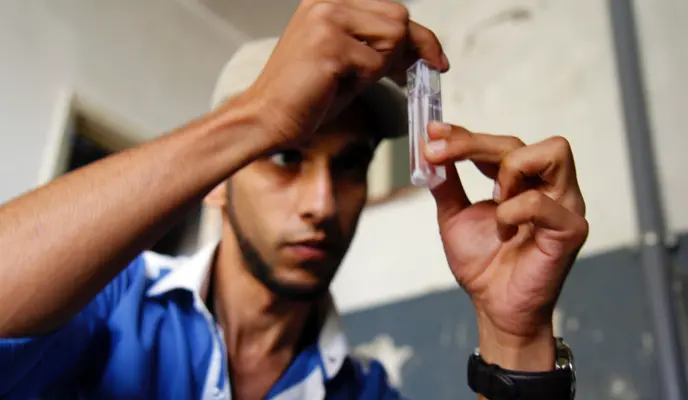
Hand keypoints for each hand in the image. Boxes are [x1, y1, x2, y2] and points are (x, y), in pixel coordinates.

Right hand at [240, 0, 447, 147]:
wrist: (267, 117)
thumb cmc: (306, 94)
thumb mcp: (348, 59)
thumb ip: (377, 44)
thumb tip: (421, 48)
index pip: (393, 9)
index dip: (420, 37)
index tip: (436, 60)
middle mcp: (327, 0)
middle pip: (399, 17)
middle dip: (406, 52)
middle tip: (401, 80)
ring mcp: (326, 19)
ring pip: (393, 36)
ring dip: (382, 67)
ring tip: (350, 81)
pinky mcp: (329, 45)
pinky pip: (376, 64)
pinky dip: (365, 83)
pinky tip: (336, 86)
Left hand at [424, 122, 588, 370]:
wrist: (494, 306)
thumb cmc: (483, 264)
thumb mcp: (454, 216)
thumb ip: (446, 183)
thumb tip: (430, 151)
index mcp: (522, 182)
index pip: (499, 144)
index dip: (465, 135)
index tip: (434, 132)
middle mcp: (548, 186)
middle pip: (519, 142)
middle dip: (473, 144)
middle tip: (438, 154)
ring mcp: (564, 204)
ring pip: (552, 151)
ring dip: (509, 171)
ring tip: (493, 200)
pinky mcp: (570, 229)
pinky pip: (542, 202)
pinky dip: (512, 212)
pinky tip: (503, 231)